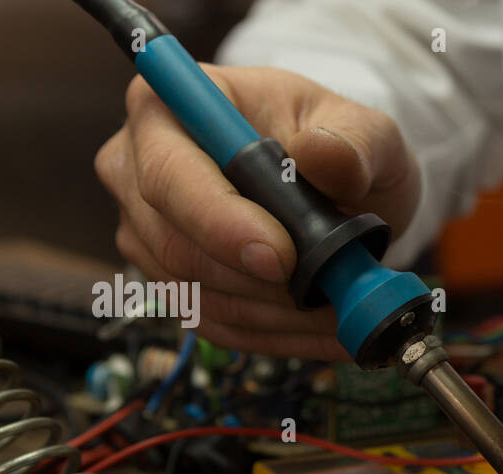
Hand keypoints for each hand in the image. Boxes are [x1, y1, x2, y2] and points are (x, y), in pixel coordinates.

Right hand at [94, 65, 420, 358]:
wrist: (342, 187)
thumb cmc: (338, 144)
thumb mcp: (364, 129)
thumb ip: (352, 141)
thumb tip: (322, 154)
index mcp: (170, 109)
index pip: (169, 174)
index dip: (219, 222)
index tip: (282, 259)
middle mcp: (138, 169)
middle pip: (175, 246)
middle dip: (259, 282)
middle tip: (331, 293)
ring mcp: (148, 231)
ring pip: (199, 295)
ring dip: (277, 315)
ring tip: (344, 312)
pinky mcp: (172, 282)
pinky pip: (215, 325)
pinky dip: (276, 335)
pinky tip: (327, 332)